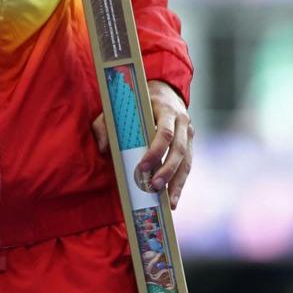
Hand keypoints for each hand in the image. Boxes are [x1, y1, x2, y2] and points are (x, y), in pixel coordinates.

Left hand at [91, 80, 193, 209]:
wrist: (165, 89)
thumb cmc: (138, 100)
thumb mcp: (121, 105)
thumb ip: (107, 123)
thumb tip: (102, 147)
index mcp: (166, 109)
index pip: (165, 133)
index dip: (156, 151)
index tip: (143, 167)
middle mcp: (182, 121)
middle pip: (179, 150)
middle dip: (167, 171)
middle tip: (154, 187)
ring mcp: (189, 133)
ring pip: (187, 161)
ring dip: (177, 183)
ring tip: (168, 202)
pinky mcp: (190, 144)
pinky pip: (188, 166)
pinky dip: (180, 183)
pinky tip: (172, 199)